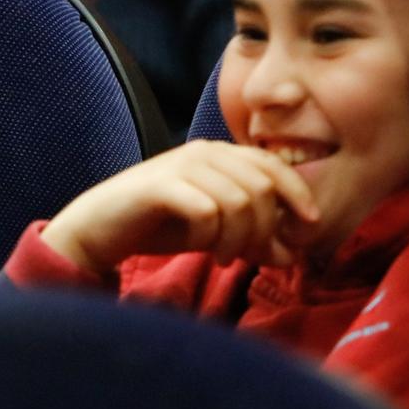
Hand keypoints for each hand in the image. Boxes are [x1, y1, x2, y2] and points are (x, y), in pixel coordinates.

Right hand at [39, 140, 319, 277]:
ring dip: (237, 238)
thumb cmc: (159, 226)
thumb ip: (253, 239)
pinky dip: (211, 236)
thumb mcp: (215, 233)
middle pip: (261, 189)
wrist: (100, 228)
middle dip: (263, 230)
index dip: (298, 194)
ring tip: (221, 256)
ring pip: (239, 201)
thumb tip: (294, 255)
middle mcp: (203, 152)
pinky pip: (208, 211)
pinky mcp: (160, 186)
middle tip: (245, 256)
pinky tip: (201, 247)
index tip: (308, 227)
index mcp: (219, 155)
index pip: (272, 165)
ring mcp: (180, 166)